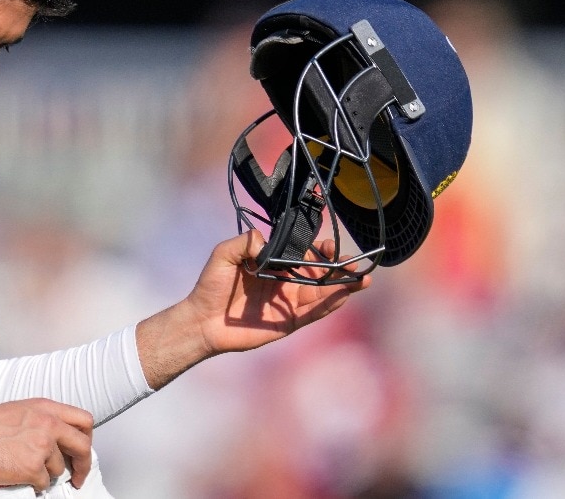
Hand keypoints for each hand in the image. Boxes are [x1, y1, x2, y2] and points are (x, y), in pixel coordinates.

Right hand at [0, 398, 93, 491]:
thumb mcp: (21, 410)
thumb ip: (43, 419)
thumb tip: (58, 438)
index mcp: (47, 408)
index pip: (83, 421)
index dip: (86, 438)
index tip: (81, 449)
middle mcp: (48, 425)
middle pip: (82, 446)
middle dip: (83, 464)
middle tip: (78, 475)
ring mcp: (42, 447)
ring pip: (59, 468)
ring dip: (47, 473)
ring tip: (27, 468)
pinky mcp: (32, 468)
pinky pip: (44, 483)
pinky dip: (35, 484)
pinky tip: (21, 476)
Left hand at [136, 230, 369, 388]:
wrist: (202, 320)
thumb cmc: (211, 285)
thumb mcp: (224, 254)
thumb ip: (244, 242)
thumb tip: (266, 242)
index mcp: (274, 264)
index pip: (304, 253)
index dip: (319, 249)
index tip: (329, 245)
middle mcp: (286, 282)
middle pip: (320, 273)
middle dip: (338, 267)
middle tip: (352, 263)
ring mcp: (288, 302)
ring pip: (323, 293)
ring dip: (343, 286)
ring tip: (362, 279)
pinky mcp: (288, 322)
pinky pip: (314, 313)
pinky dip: (330, 305)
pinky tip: (344, 296)